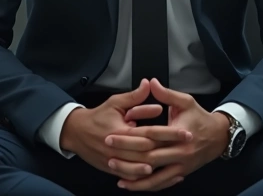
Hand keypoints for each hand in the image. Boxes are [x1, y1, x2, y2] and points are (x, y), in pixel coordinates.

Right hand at [60, 80, 190, 182]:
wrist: (76, 133)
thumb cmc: (97, 117)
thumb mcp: (115, 102)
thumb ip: (134, 96)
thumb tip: (150, 84)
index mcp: (120, 130)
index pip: (149, 133)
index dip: (169, 133)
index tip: (185, 132)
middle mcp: (118, 148)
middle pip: (147, 152)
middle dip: (168, 150)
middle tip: (186, 147)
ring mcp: (114, 161)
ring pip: (139, 168)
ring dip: (158, 168)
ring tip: (174, 166)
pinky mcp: (112, 169)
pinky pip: (129, 176)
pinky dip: (143, 178)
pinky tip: (156, 176)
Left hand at [109, 79, 230, 191]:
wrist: (218, 137)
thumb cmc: (199, 118)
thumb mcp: (185, 101)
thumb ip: (166, 94)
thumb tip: (150, 82)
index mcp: (179, 133)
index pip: (151, 135)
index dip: (130, 135)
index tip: (112, 134)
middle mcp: (180, 153)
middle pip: (150, 158)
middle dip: (127, 157)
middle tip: (109, 155)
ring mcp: (181, 166)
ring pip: (155, 177)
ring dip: (135, 178)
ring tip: (117, 175)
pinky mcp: (180, 174)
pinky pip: (162, 183)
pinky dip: (146, 186)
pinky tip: (132, 185)